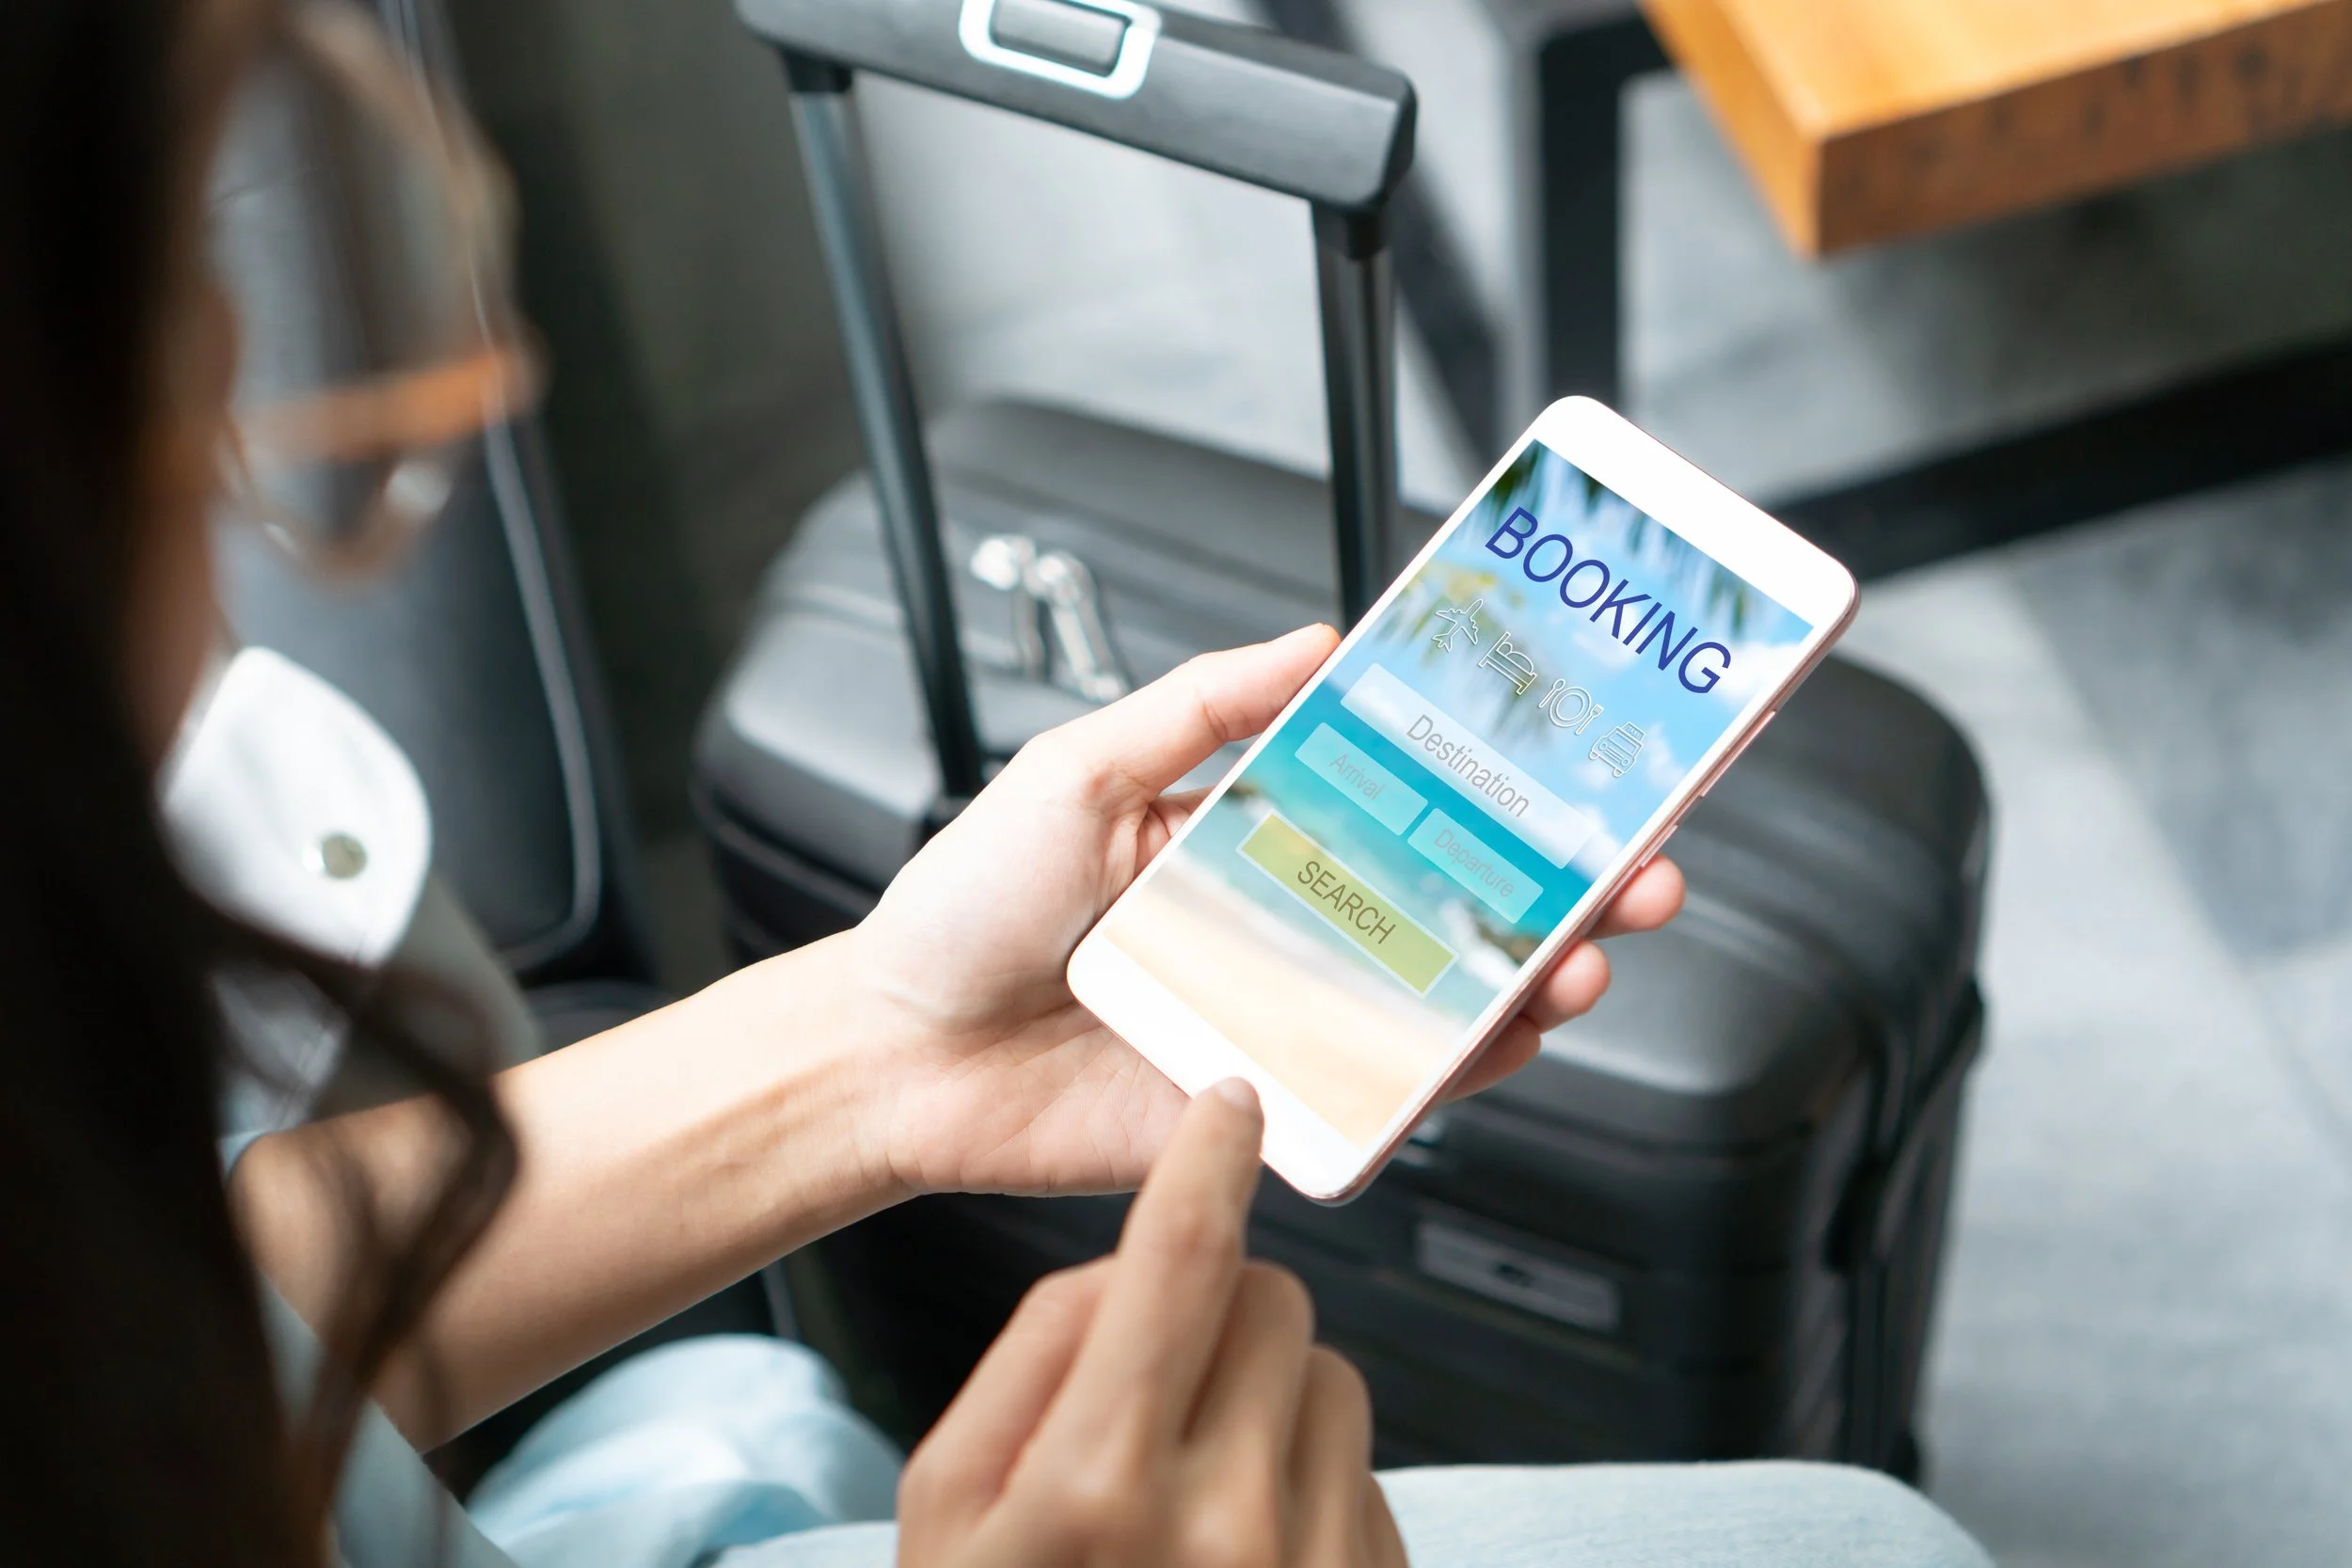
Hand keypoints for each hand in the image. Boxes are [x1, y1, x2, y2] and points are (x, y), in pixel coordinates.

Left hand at [846, 625, 1684, 1196]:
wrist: (892, 1057)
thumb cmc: (963, 912)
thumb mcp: (1075, 769)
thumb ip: (1198, 706)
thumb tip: (1317, 642)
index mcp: (1247, 832)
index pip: (1402, 795)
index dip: (1496, 778)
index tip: (1580, 748)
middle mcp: (1285, 922)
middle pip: (1455, 900)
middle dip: (1564, 882)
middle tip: (1642, 859)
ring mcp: (1286, 1015)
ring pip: (1445, 997)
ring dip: (1538, 973)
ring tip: (1593, 947)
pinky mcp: (1272, 1102)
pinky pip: (1388, 1090)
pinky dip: (1462, 1068)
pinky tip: (1515, 1033)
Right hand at [897, 1083, 1406, 1567]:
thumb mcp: (942, 1511)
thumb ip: (1030, 1361)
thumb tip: (1124, 1265)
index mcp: (1096, 1488)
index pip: (1182, 1259)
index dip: (1208, 1157)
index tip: (1230, 1106)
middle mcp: (1225, 1527)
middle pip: (1275, 1298)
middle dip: (1224, 1303)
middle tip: (1165, 1370)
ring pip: (1332, 1376)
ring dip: (1273, 1394)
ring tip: (1196, 1485)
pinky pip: (1367, 1470)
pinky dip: (1309, 1476)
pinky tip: (1242, 1551)